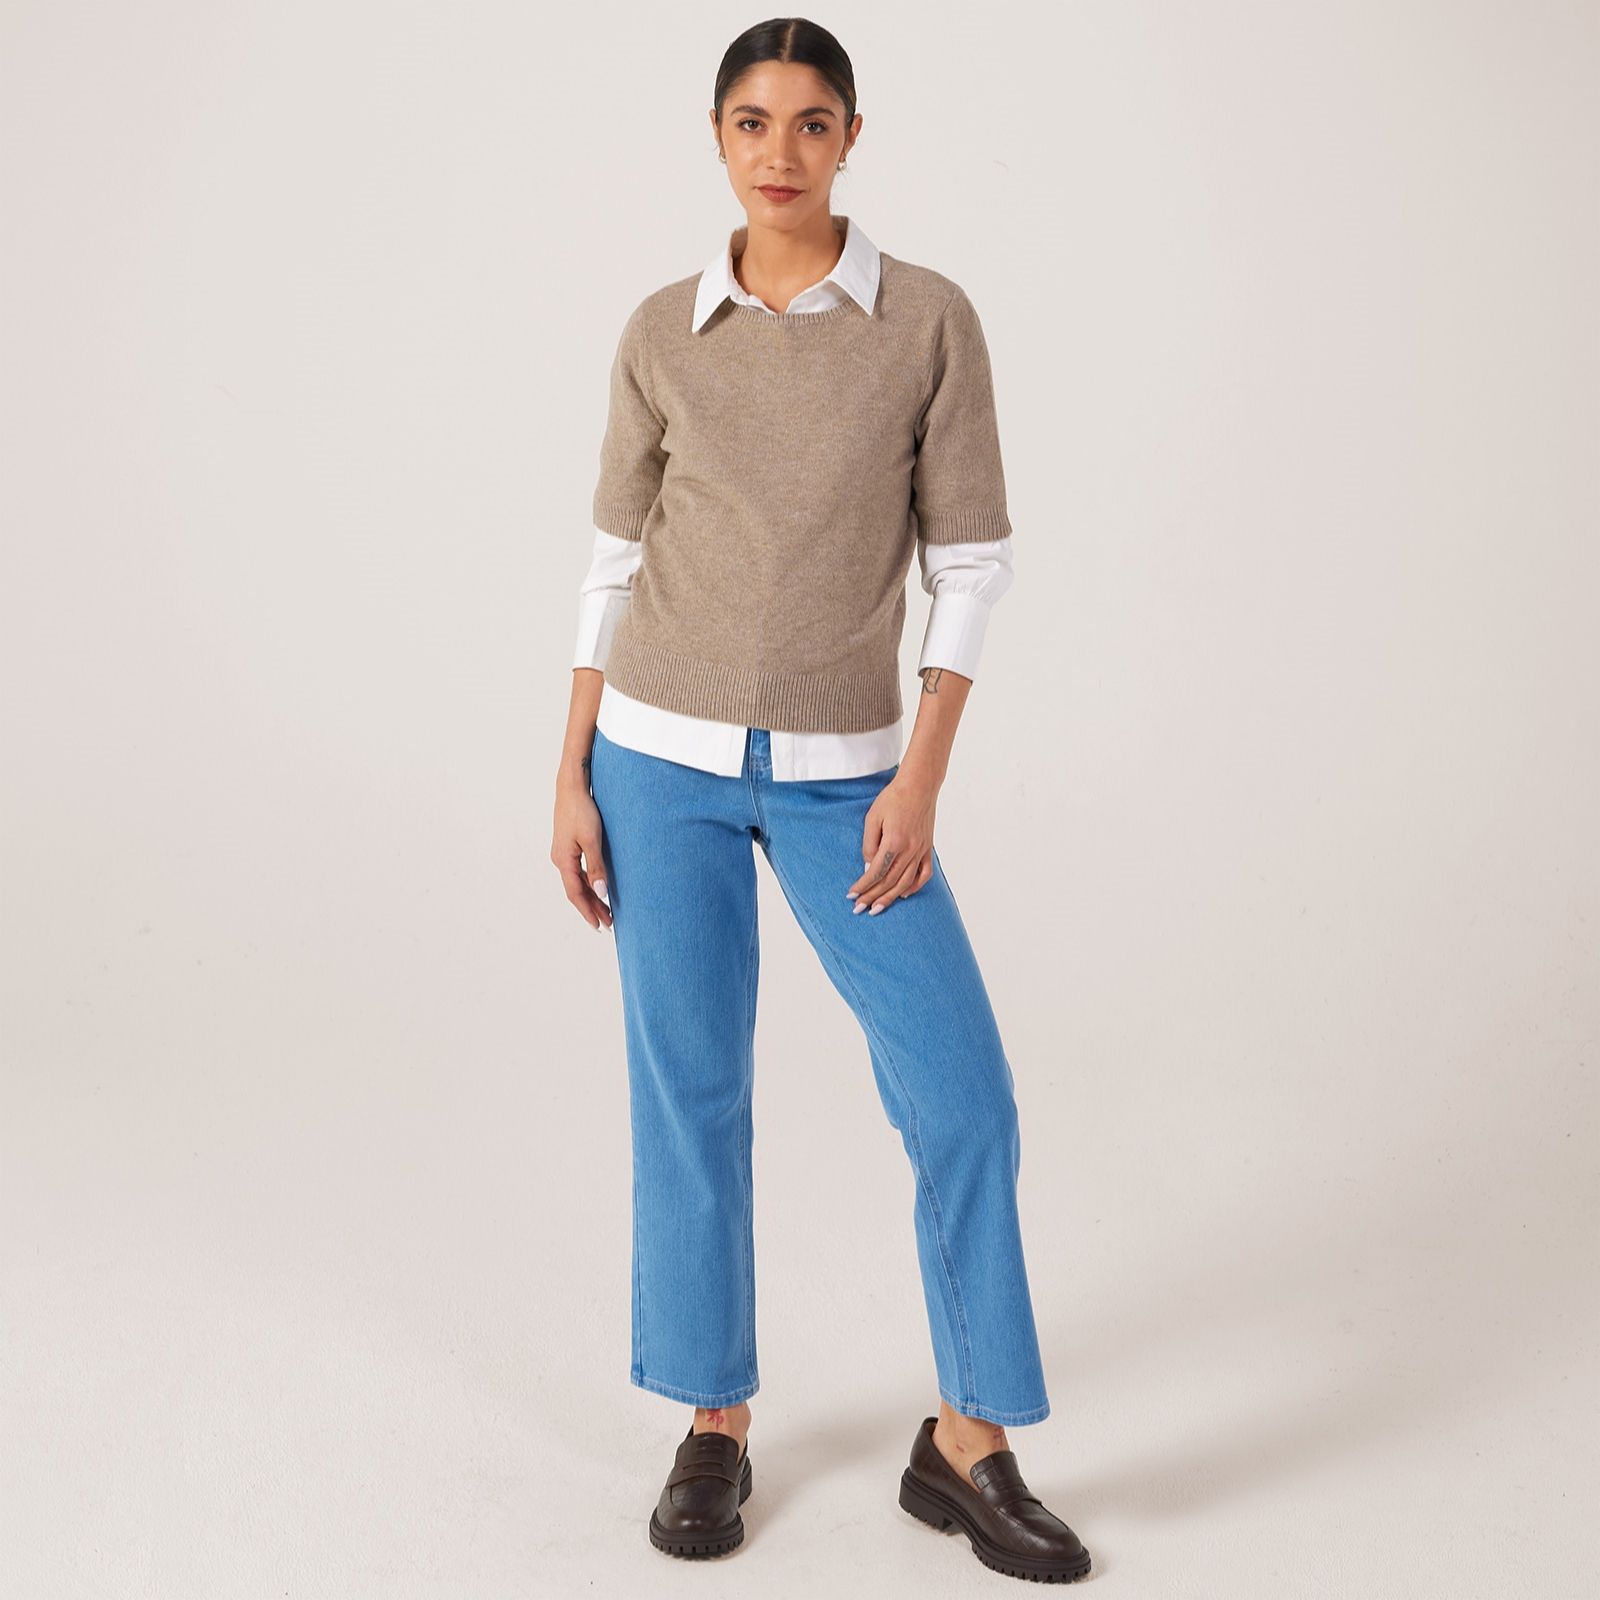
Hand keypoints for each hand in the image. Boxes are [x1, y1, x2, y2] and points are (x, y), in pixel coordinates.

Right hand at [552, 767, 612, 931]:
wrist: (572, 788)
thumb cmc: (582, 810)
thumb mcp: (593, 840)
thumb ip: (597, 868)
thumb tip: (601, 893)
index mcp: (563, 861)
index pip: (576, 894)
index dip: (588, 912)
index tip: (599, 926)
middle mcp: (560, 859)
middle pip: (576, 891)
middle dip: (592, 908)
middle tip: (608, 924)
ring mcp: (562, 853)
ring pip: (577, 882)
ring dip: (591, 896)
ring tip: (606, 910)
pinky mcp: (568, 846)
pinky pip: (577, 871)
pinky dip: (588, 882)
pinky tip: (598, 887)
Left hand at [847, 768, 936, 914]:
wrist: (919, 786)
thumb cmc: (893, 798)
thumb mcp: (872, 818)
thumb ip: (869, 845)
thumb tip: (868, 867)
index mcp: (894, 841)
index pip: (876, 872)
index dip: (862, 886)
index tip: (852, 896)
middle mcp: (909, 850)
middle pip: (889, 881)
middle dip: (872, 897)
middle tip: (859, 909)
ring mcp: (921, 850)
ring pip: (905, 882)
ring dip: (890, 898)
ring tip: (877, 909)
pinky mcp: (928, 848)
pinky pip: (924, 874)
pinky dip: (915, 887)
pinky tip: (904, 894)